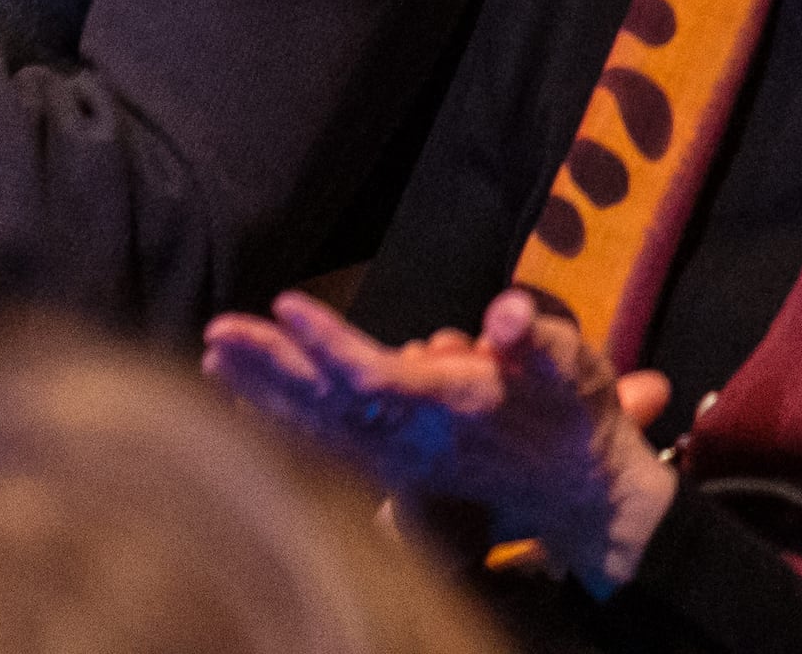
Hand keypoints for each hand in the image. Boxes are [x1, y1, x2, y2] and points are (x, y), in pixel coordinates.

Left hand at [205, 289, 677, 589]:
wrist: (586, 497)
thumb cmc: (577, 419)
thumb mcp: (572, 367)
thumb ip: (535, 338)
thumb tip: (505, 313)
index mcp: (449, 409)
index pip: (371, 375)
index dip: (326, 342)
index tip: (283, 304)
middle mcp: (413, 441)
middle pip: (327, 403)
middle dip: (271, 367)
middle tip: (218, 332)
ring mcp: (400, 461)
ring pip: (319, 427)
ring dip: (265, 393)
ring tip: (216, 359)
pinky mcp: (397, 469)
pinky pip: (327, 448)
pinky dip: (285, 426)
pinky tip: (251, 409)